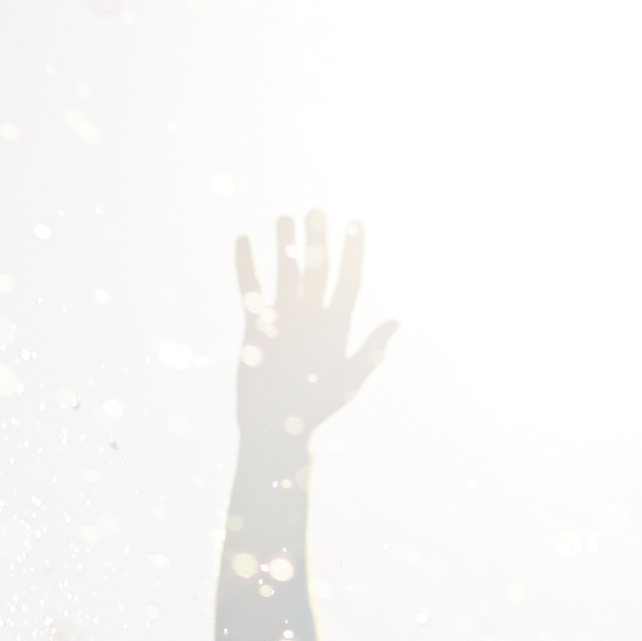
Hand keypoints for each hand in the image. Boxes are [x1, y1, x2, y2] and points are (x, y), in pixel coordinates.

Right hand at [234, 213, 394, 451]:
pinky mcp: (256, 326)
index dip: (353, 253)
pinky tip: (245, 241)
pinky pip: (251, 289)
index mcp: (337, 327)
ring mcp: (283, 319)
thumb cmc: (317, 411)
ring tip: (284, 217)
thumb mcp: (348, 382)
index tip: (356, 223)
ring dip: (283, 246)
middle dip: (316, 241)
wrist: (277, 429)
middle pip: (316, 270)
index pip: (348, 281)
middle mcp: (311, 317)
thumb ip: (369, 352)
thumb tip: (395, 323)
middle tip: (316, 211)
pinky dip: (247, 266)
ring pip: (284, 273)